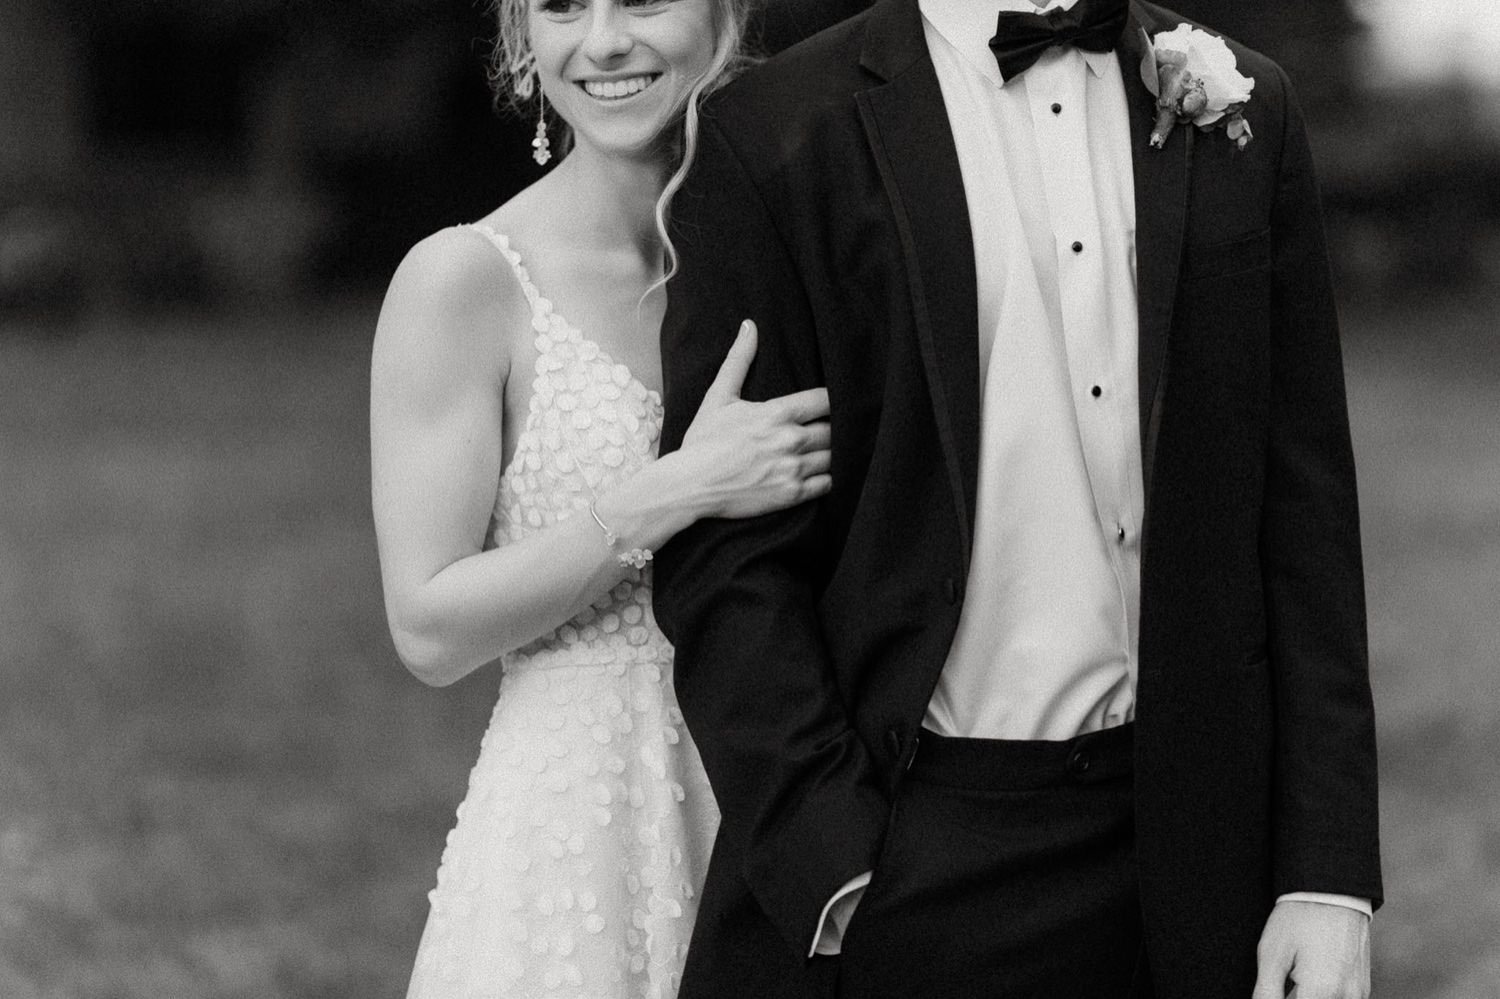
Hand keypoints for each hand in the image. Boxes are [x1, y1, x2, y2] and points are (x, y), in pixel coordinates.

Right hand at [678, 319, 831, 518]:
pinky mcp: (792, 494)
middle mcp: (791, 440)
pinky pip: (828, 484)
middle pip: (834, 429)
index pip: (826, 400)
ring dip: (832, 452)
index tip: (829, 404)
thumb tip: (750, 326)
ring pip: (834, 456)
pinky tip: (817, 472)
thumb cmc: (703, 441)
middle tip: (828, 427)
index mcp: (777, 413)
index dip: (833, 400)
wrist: (690, 486)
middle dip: (833, 427)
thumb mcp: (719, 396)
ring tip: (824, 450)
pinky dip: (827, 477)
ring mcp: (793, 469)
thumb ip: (739, 360)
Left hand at [1253, 900, 1369, 998]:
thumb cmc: (1300, 917)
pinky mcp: (1362, 989)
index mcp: (1322, 990)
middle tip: (1288, 975)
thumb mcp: (1272, 953)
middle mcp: (1346, 997)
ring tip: (1297, 975)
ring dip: (1308, 996)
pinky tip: (1308, 979)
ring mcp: (1358, 994)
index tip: (1272, 991)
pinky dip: (1323, 995)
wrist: (1333, 892)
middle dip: (1296, 996)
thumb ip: (1266, 993)